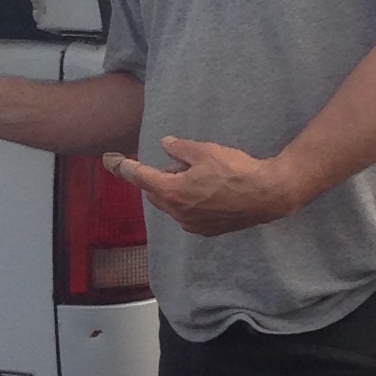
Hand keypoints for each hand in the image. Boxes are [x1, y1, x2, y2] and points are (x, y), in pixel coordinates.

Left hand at [103, 135, 297, 237]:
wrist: (267, 195)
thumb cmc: (236, 171)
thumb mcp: (205, 151)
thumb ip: (179, 148)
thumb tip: (165, 145)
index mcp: (172, 191)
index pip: (139, 177)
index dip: (122, 166)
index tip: (108, 160)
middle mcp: (177, 212)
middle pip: (155, 192)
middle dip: (160, 177)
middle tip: (181, 162)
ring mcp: (191, 224)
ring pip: (172, 204)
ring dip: (176, 190)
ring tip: (201, 175)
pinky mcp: (206, 230)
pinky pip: (187, 214)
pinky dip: (189, 202)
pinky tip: (210, 191)